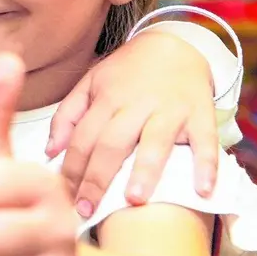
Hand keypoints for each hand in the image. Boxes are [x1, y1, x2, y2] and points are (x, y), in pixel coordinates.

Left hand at [46, 29, 219, 216]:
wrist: (176, 44)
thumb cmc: (128, 72)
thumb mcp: (91, 83)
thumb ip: (67, 116)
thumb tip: (49, 152)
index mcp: (106, 99)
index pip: (83, 138)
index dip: (71, 169)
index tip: (63, 199)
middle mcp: (136, 105)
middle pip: (112, 143)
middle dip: (98, 178)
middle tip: (88, 210)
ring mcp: (170, 110)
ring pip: (155, 142)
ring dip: (145, 171)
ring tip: (134, 200)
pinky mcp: (201, 114)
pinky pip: (205, 141)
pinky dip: (206, 165)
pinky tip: (202, 191)